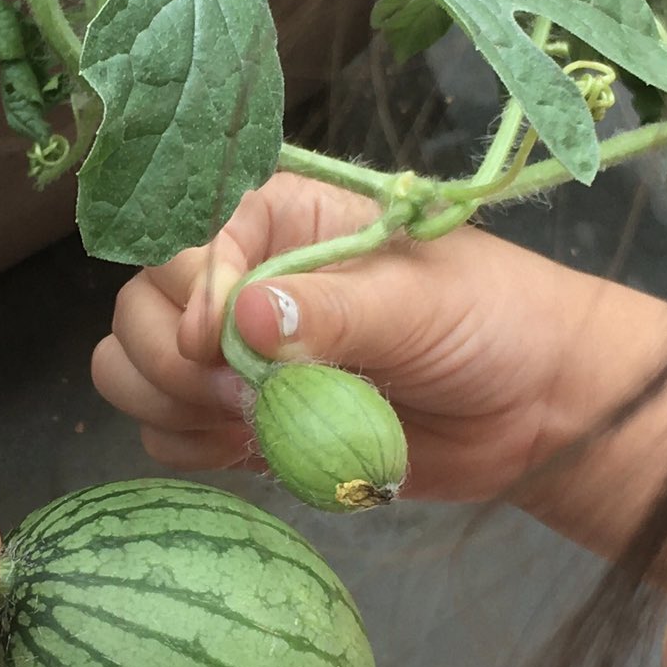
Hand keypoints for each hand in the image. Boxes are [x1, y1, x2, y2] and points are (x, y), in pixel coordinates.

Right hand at [92, 172, 587, 502]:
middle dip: (171, 358)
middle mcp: (240, 277)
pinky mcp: (242, 420)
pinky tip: (244, 448)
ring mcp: (235, 354)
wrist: (535, 409)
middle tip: (243, 395)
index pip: (183, 242)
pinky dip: (188, 445)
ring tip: (245, 421)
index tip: (221, 344)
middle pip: (138, 307)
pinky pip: (166, 432)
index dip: (191, 296)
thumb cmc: (492, 321)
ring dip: (168, 402)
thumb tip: (242, 318)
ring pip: (131, 368)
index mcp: (277, 217)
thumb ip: (331, 311)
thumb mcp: (418, 303)